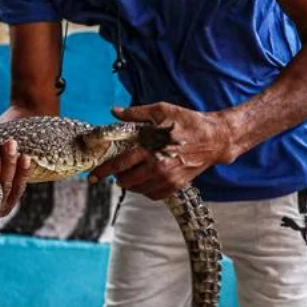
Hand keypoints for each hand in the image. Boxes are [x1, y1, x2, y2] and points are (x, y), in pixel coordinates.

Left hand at [89, 103, 236, 200]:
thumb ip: (136, 114)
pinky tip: (146, 177)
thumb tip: (115, 112)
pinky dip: (145, 189)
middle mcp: (158, 169)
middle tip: (117, 169)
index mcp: (151, 150)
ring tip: (132, 171)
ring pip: (138, 189)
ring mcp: (168, 180)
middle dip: (117, 176)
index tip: (92, 176)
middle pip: (126, 181)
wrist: (215, 139)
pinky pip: (152, 194)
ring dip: (130, 182)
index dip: (103, 171)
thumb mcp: (162, 111)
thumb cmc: (188, 122)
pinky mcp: (176, 186)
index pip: (119, 164)